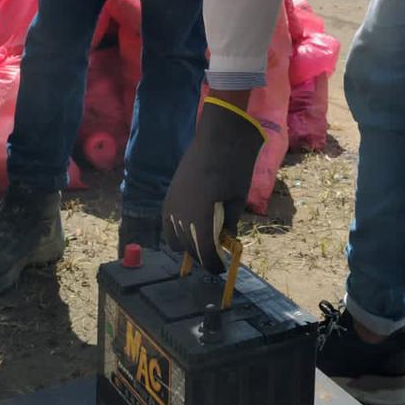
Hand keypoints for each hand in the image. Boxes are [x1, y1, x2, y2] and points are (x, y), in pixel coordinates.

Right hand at [163, 97, 263, 272]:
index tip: (220, 268)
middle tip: (214, 258)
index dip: (213, 264)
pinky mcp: (169, 194)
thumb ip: (229, 223)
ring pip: (173, 237)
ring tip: (202, 243)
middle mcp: (181, 214)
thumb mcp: (237, 198)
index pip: (204, 253)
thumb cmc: (234, 165)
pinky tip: (190, 228)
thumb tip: (224, 240)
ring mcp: (171, 203)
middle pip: (188, 247)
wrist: (218, 135)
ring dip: (188, 244)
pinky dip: (177, 230)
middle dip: (201, 256)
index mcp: (201, 217)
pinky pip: (168, 221)